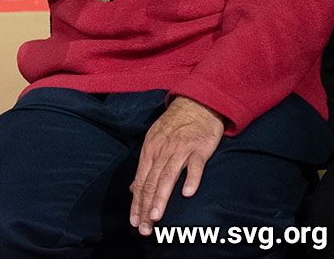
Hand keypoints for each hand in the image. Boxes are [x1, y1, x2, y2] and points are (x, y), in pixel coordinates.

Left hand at [130, 96, 224, 234]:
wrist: (196, 105)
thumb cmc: (174, 127)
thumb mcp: (154, 143)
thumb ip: (146, 167)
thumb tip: (133, 189)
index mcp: (149, 152)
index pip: (140, 182)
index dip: (137, 204)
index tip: (134, 222)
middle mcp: (161, 152)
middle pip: (151, 183)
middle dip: (146, 207)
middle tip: (144, 228)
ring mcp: (180, 150)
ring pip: (168, 177)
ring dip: (161, 198)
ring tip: (156, 217)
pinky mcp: (199, 148)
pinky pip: (195, 166)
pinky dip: (190, 179)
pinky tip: (187, 194)